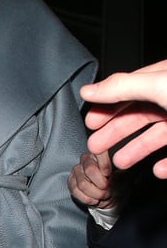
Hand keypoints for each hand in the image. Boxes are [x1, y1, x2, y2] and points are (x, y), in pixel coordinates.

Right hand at [67, 150, 115, 207]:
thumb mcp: (124, 175)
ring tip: (103, 195)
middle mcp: (86, 158)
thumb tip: (118, 163)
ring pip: (83, 184)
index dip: (104, 164)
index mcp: (100, 153)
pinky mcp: (71, 182)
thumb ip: (119, 168)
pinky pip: (76, 191)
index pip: (99, 152)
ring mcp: (76, 170)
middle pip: (90, 170)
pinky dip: (88, 199)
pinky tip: (95, 199)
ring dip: (96, 194)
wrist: (111, 196)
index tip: (109, 174)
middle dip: (101, 184)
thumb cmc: (118, 184)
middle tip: (108, 188)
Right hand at [80, 61, 166, 177]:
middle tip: (95, 145)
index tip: (90, 121)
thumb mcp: (157, 85)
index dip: (106, 105)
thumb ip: (121, 87)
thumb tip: (88, 90)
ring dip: (137, 150)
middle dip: (115, 131)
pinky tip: (156, 170)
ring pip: (157, 136)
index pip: (128, 90)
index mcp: (162, 78)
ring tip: (118, 161)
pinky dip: (166, 164)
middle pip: (139, 115)